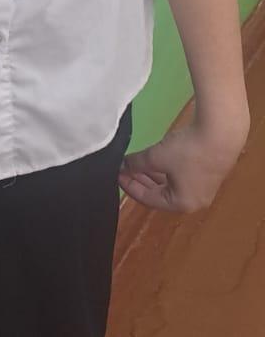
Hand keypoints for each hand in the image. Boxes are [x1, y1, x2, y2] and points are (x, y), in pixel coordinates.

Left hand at [119, 118, 247, 212]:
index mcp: (181, 203)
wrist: (220, 133)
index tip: (117, 174)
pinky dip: (165, 170)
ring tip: (136, 164)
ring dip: (152, 175)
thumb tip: (124, 166)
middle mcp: (194, 201)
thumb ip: (137, 164)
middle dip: (140, 181)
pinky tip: (156, 160)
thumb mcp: (156, 157)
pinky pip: (180, 176)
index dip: (130, 186)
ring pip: (170, 185)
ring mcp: (203, 188)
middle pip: (160, 194)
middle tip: (124, 168)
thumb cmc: (188, 151)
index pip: (148, 199)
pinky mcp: (207, 173)